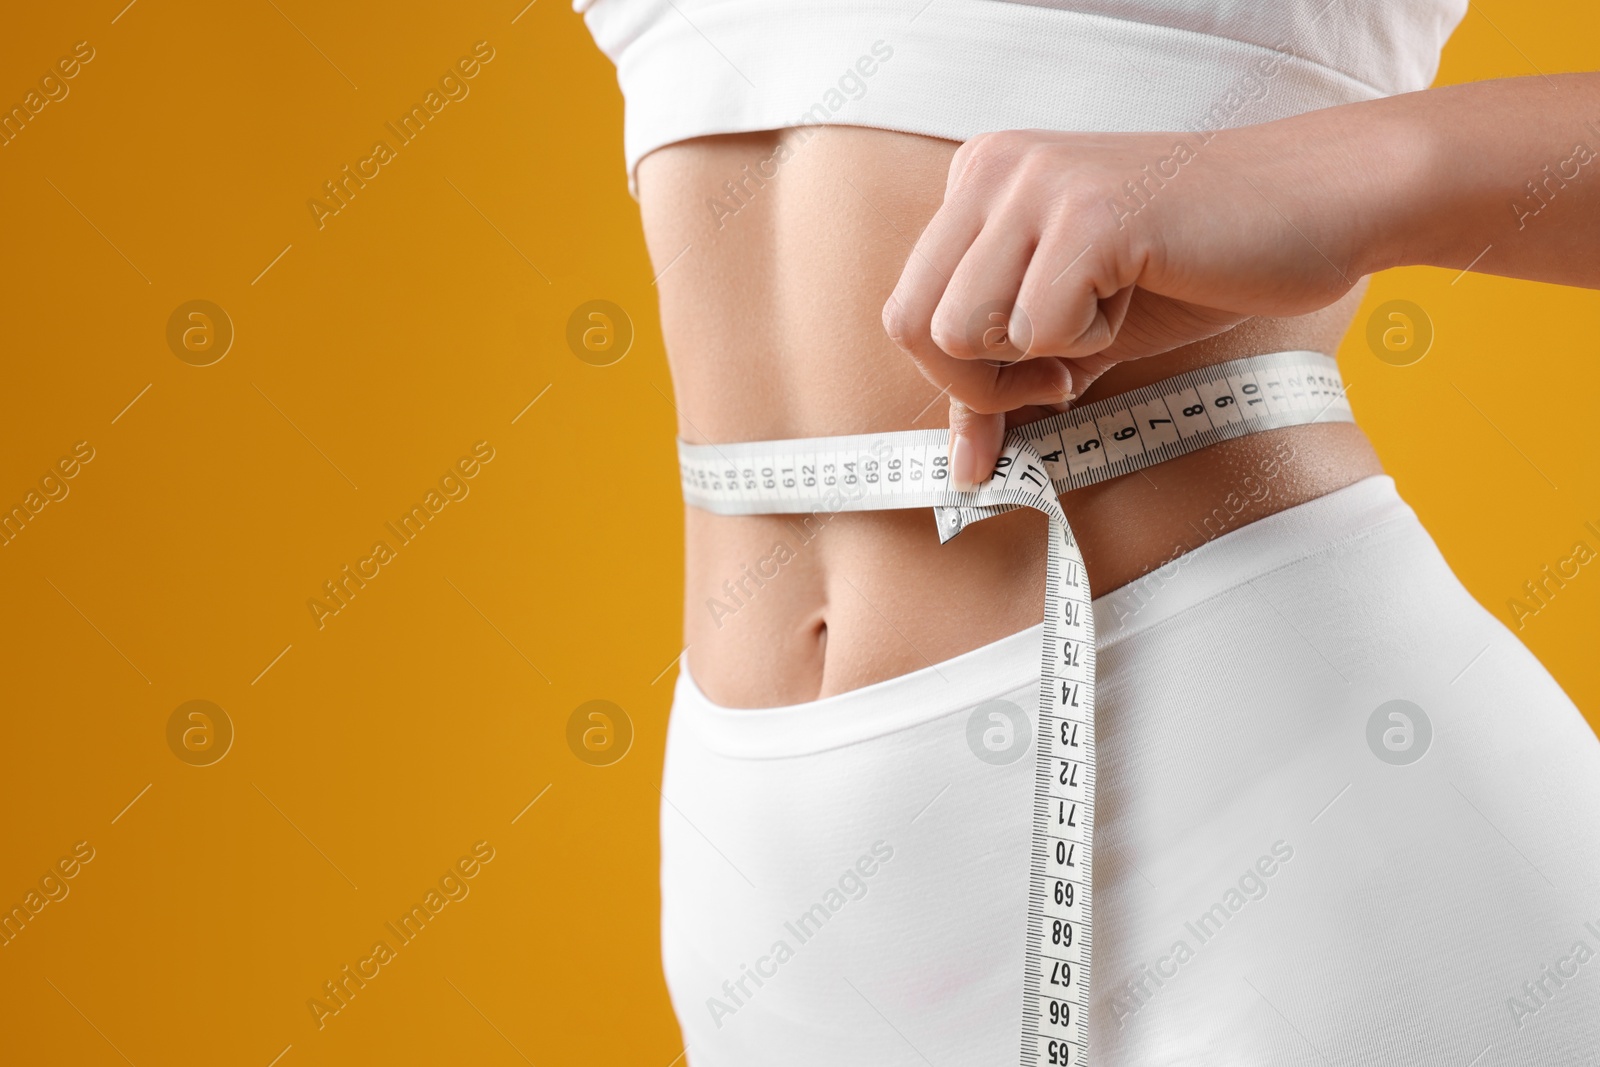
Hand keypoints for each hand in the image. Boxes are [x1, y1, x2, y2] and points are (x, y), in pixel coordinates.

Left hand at [881, 122, 1378, 488]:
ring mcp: (1038, 185)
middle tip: (1063, 374)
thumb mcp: (1077, 327)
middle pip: (912, 326)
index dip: (960, 378)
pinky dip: (1087, 343)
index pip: (904, 311)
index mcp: (979, 179)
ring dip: (1037, 358)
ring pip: (960, 332)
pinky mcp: (1089, 217)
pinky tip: (1134, 297)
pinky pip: (1034, 329)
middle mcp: (994, 168)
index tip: (1033, 386)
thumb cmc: (1196, 264)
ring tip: (1104, 318)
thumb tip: (960, 468)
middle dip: (981, 384)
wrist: (1315, 206)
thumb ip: (1007, 383)